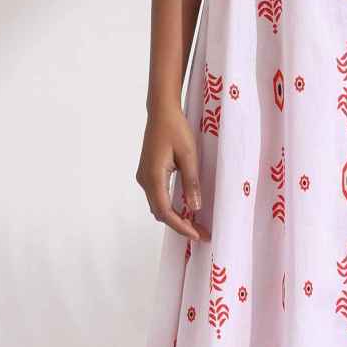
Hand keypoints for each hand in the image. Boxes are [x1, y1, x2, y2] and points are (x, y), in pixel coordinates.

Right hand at [137, 103, 208, 240]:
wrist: (161, 112)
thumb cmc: (176, 129)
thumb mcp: (189, 155)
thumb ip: (191, 182)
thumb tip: (194, 208)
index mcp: (154, 176)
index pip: (165, 211)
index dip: (181, 226)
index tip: (197, 235)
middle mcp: (145, 179)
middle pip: (160, 212)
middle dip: (180, 225)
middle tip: (201, 232)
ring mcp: (144, 176)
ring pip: (157, 205)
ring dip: (174, 217)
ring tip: (195, 224)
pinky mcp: (147, 173)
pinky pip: (157, 196)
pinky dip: (170, 206)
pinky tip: (184, 208)